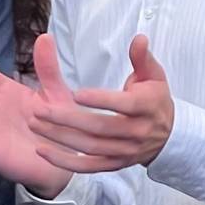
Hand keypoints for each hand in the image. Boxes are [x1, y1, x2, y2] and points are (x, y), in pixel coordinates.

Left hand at [27, 35, 173, 171]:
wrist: (169, 136)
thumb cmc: (155, 100)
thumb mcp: (154, 76)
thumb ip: (142, 58)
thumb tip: (138, 38)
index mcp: (147, 107)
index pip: (125, 105)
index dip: (102, 100)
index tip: (76, 94)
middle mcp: (137, 132)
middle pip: (101, 128)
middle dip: (68, 120)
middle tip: (40, 110)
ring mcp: (125, 151)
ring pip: (90, 147)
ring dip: (60, 137)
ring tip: (35, 125)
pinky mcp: (115, 164)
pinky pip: (88, 167)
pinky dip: (65, 162)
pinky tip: (42, 151)